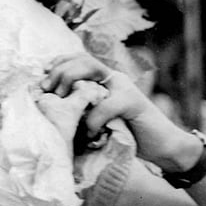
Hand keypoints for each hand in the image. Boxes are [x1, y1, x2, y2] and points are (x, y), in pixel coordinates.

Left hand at [39, 51, 192, 167]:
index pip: (80, 58)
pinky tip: (90, 133)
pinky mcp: (133, 102)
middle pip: (83, 60)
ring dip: (72, 84)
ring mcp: (125, 88)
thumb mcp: (98, 120)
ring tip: (62, 103)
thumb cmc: (126, 136)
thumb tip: (50, 109)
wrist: (163, 147)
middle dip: (60, 73)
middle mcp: (115, 79)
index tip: (42, 74)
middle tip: (48, 91)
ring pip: (93, 72)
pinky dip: (93, 120)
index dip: (60, 62)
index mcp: (105, 80)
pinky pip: (106, 105)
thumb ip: (82, 109)